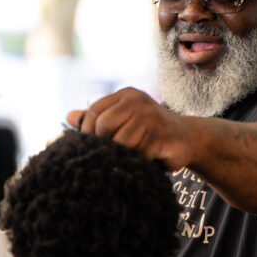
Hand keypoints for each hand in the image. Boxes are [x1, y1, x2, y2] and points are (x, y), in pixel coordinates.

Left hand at [66, 88, 195, 169]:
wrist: (187, 138)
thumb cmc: (150, 131)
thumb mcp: (124, 120)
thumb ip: (98, 118)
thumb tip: (69, 117)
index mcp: (127, 95)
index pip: (95, 112)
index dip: (88, 132)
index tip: (92, 146)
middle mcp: (139, 102)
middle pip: (105, 125)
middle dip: (105, 143)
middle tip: (113, 153)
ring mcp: (152, 118)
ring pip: (121, 142)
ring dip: (124, 154)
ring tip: (132, 156)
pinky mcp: (162, 136)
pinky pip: (139, 154)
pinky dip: (138, 161)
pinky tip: (146, 159)